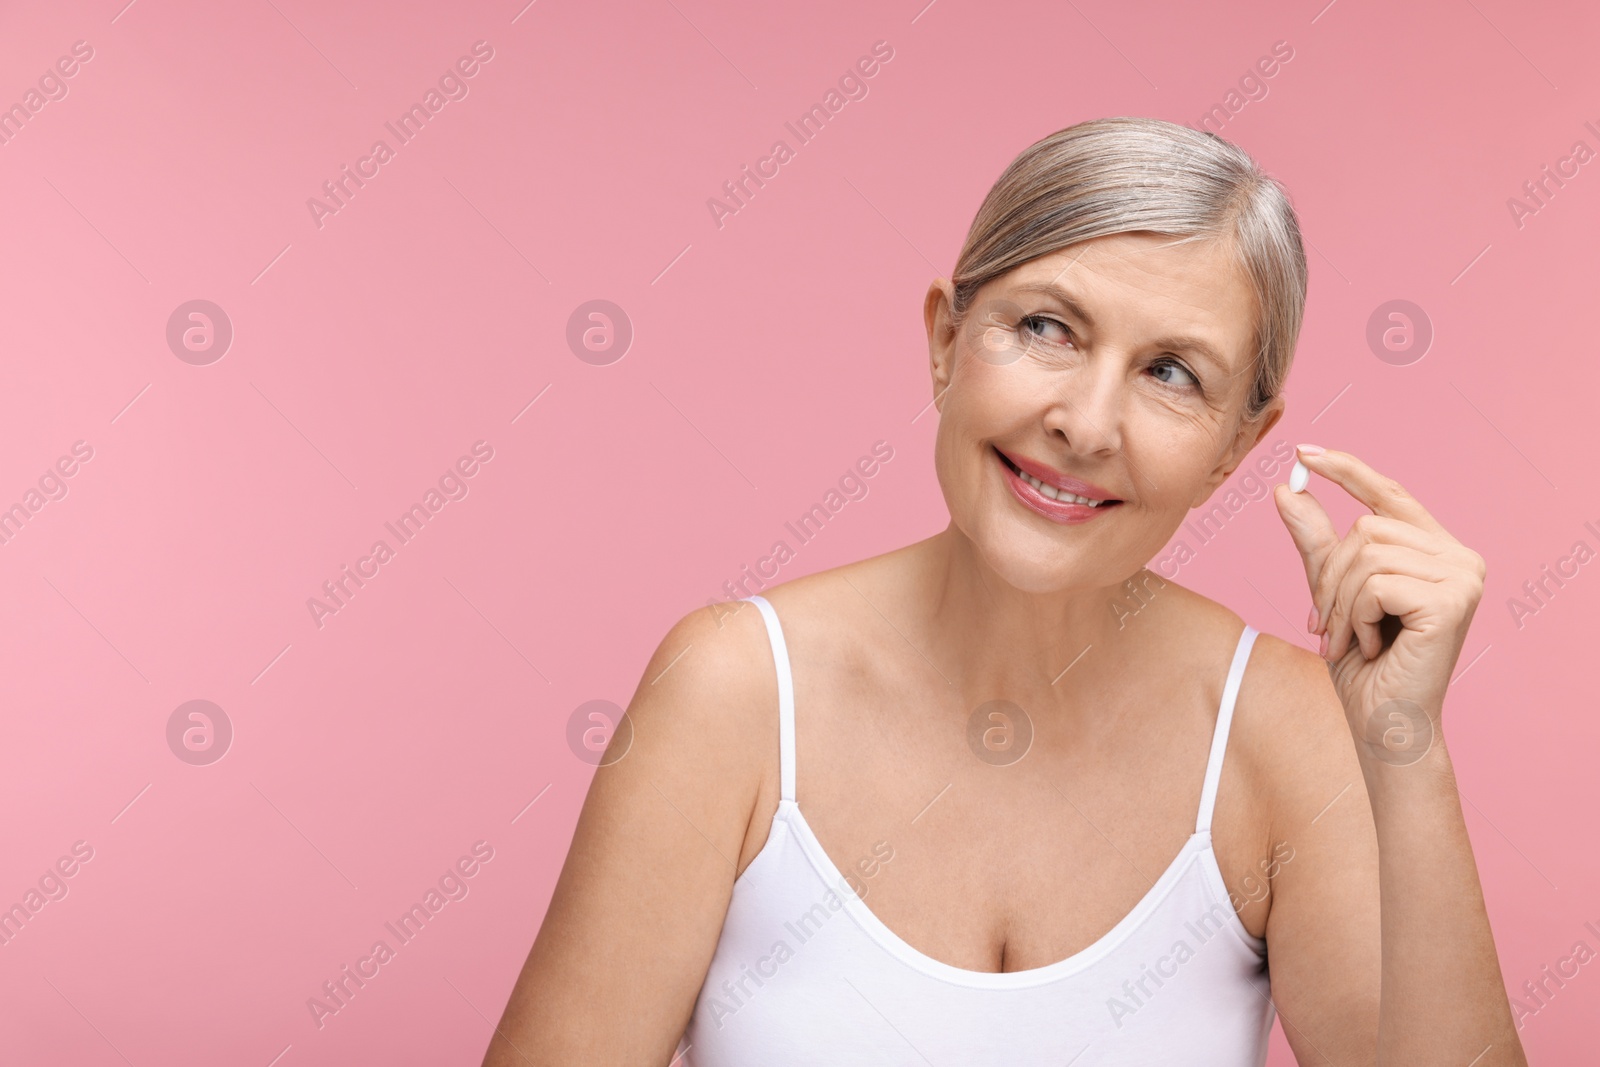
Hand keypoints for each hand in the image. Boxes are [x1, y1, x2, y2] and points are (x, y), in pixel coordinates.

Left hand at [1272, 446, 1485, 752]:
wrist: (1384, 722)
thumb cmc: (1363, 664)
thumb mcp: (1330, 592)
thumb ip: (1315, 542)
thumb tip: (1285, 488)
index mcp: (1436, 550)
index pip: (1389, 494)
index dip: (1348, 471)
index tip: (1303, 452)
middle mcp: (1459, 557)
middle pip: (1366, 527)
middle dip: (1330, 578)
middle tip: (1324, 625)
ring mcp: (1462, 576)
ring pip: (1366, 554)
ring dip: (1339, 603)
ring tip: (1347, 640)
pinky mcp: (1452, 600)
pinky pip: (1375, 583)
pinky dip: (1355, 617)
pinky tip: (1370, 646)